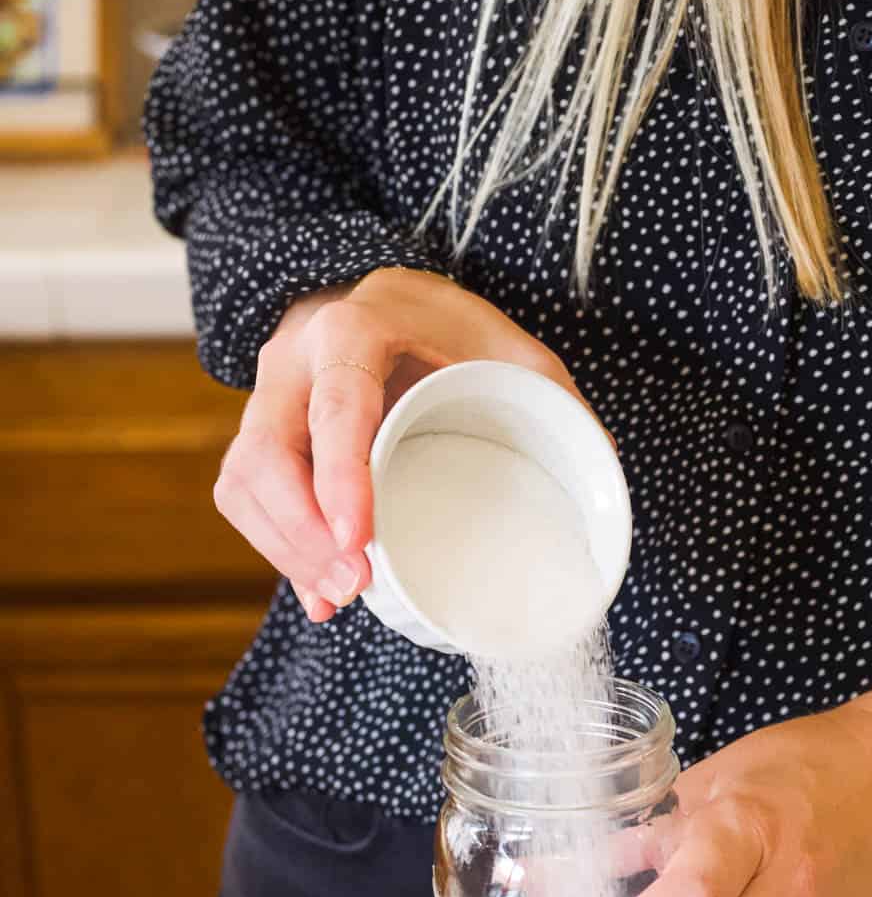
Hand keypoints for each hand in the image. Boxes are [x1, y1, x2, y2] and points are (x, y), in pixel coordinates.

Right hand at [213, 268, 590, 621]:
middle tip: (355, 585)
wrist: (384, 298)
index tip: (360, 539)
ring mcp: (268, 397)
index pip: (336, 402)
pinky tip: (318, 592)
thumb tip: (600, 474)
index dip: (340, 475)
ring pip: (246, 481)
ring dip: (287, 548)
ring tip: (340, 597)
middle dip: (304, 531)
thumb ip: (552, 403)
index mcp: (355, 327)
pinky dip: (278, 549)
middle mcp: (295, 359)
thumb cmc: (450, 328)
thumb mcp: (512, 348)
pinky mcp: (261, 434)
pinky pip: (246, 496)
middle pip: (270, 453)